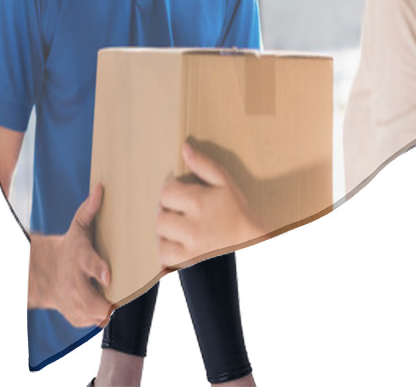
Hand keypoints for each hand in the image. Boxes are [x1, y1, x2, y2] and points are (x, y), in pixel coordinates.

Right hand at [28, 184, 112, 327]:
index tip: (108, 276)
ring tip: (117, 297)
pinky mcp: (75, 315)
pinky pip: (93, 321)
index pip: (89, 264)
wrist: (45, 273)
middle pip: (94, 301)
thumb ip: (90, 210)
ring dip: (108, 309)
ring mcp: (73, 301)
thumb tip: (101, 187)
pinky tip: (104, 302)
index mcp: (79, 258)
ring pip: (95, 315)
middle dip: (108, 303)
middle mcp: (75, 283)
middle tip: (124, 297)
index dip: (99, 270)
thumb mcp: (78, 227)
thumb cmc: (71, 247)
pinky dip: (100, 315)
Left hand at [156, 143, 266, 268]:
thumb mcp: (225, 184)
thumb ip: (204, 165)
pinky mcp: (191, 269)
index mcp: (198, 202)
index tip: (179, 198)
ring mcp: (191, 252)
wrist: (255, 248)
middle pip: (160, 220)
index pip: (166, 193)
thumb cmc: (239, 214)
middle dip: (167, 217)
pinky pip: (166, 266)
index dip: (170, 195)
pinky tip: (179, 253)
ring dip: (166, 239)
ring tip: (180, 236)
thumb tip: (185, 147)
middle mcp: (192, 228)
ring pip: (161, 244)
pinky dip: (168, 261)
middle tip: (179, 218)